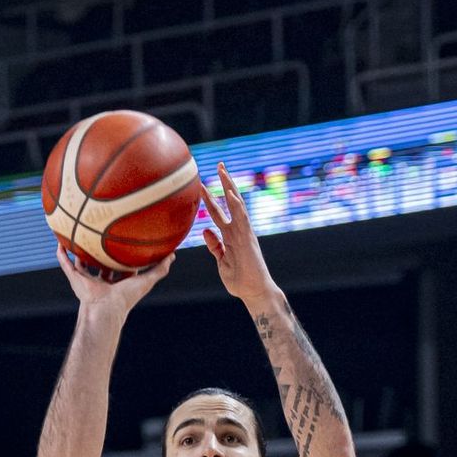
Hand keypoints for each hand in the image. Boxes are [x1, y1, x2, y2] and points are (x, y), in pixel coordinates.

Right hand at [56, 244, 173, 318]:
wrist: (105, 308)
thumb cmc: (126, 297)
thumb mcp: (147, 280)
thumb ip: (160, 269)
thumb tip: (173, 255)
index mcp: (117, 283)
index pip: (120, 268)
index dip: (122, 258)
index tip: (124, 245)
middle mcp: (101, 281)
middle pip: (100, 265)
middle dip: (100, 255)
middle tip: (100, 238)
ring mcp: (88, 281)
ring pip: (82, 264)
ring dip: (79, 253)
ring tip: (76, 238)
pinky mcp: (76, 279)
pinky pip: (67, 265)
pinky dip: (62, 256)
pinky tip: (59, 244)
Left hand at [199, 163, 277, 310]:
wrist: (253, 291)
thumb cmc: (239, 279)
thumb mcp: (221, 261)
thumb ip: (214, 245)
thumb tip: (204, 230)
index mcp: (230, 235)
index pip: (219, 212)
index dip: (210, 198)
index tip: (202, 184)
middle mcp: (238, 229)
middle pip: (230, 201)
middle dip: (224, 183)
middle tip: (219, 164)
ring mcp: (244, 232)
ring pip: (237, 204)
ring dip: (230, 186)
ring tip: (223, 170)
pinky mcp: (248, 238)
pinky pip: (242, 218)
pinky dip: (237, 205)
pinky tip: (231, 193)